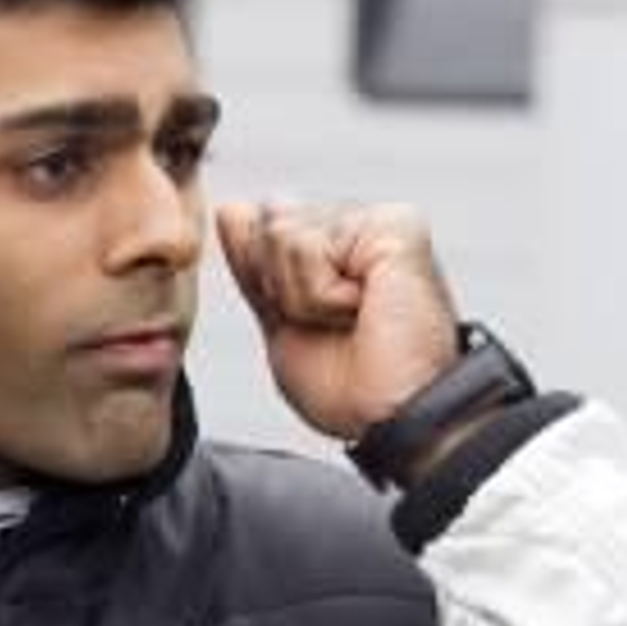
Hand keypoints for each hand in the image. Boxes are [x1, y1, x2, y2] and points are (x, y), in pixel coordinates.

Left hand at [215, 200, 459, 440]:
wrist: (389, 418)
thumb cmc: (349, 388)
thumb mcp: (281, 322)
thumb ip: (256, 265)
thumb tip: (232, 208)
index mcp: (333, 245)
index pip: (260, 226)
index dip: (266, 283)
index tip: (309, 322)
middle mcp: (357, 225)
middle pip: (266, 224)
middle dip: (281, 288)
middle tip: (332, 324)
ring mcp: (377, 222)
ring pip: (281, 234)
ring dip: (305, 297)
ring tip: (352, 318)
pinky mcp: (394, 225)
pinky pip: (308, 247)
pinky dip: (322, 295)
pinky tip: (366, 308)